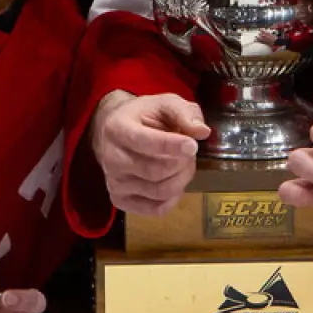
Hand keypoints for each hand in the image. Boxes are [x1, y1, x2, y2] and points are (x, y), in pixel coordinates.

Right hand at [87, 89, 207, 215]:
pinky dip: (174, 198)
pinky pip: (156, 209)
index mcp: (118, 129)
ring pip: (159, 191)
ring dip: (181, 179)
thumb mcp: (164, 103)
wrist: (114, 133)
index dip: (172, 145)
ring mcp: (115, 183)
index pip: (145, 142)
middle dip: (182, 162)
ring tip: (183, 165)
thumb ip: (184, 112)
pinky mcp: (121, 201)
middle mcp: (111, 158)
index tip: (192, 145)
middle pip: (156, 171)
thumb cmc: (143, 117)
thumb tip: (201, 131)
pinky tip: (174, 181)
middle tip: (189, 152)